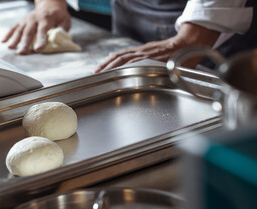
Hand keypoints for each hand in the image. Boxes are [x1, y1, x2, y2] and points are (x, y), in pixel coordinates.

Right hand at [2, 0, 70, 53]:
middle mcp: (35, 18)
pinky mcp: (22, 21)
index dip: (41, 39)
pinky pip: (14, 28)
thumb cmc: (58, 14)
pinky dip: (8, 34)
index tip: (38, 48)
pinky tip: (3, 42)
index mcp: (46, 18)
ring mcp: (27, 20)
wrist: (50, 3)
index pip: (43, 30)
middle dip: (25, 42)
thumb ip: (62, 29)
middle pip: (29, 32)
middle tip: (22, 52)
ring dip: (15, 40)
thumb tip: (60, 38)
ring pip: (20, 30)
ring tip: (11, 48)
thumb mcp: (65, 20)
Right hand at [94, 23, 219, 72]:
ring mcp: (143, 50)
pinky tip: (111, 58)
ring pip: (121, 55)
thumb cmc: (184, 58)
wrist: (191, 42)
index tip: (105, 77)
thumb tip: (157, 86)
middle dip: (106, 67)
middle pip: (120, 59)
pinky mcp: (145, 48)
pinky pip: (127, 51)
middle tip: (96, 74)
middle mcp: (143, 53)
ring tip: (99, 68)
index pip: (127, 64)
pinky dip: (117, 55)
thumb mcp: (174, 71)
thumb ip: (163, 78)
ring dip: (108, 62)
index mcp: (149, 59)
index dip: (114, 70)